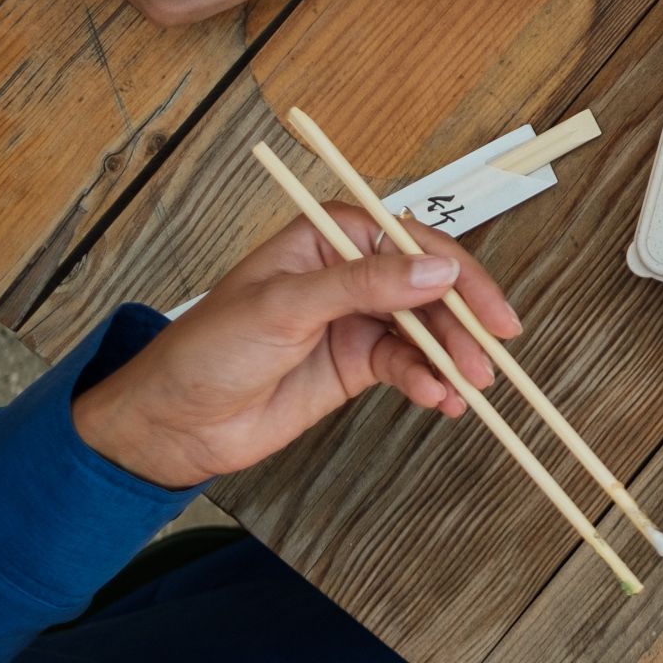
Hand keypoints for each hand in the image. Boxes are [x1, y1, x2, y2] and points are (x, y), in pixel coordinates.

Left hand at [72, 207, 521, 488]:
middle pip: (429, 288)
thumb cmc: (207, 349)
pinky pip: (409, 368)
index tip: (490, 311)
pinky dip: (430, 383)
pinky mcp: (357, 364)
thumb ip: (364, 285)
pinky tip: (439, 401)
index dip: (458, 275)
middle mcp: (350, 273)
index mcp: (331, 237)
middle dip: (462, 324)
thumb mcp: (285, 307)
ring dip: (451, 358)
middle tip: (489, 358)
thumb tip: (436, 271)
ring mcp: (356, 320)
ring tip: (467, 389)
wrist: (173, 424)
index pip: (412, 244)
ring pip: (425, 331)